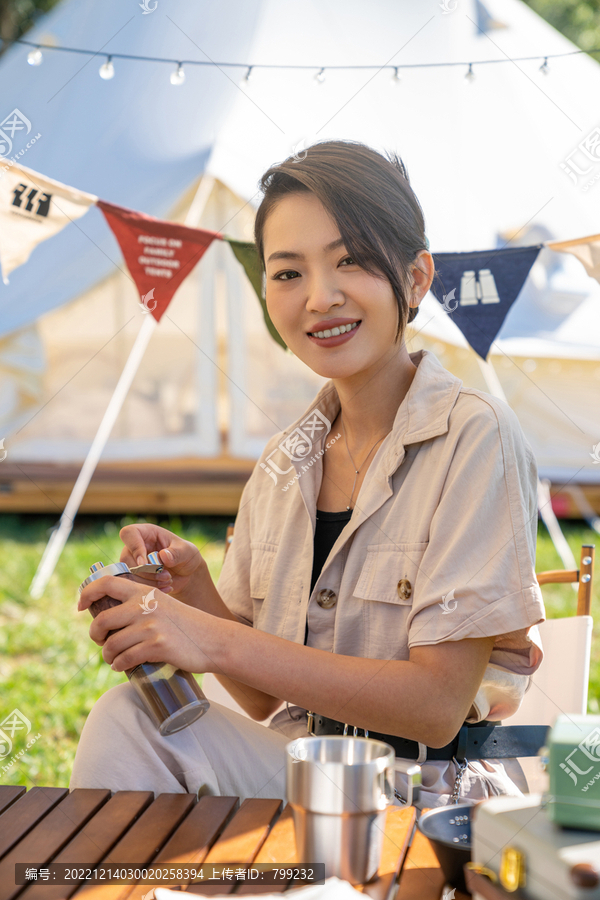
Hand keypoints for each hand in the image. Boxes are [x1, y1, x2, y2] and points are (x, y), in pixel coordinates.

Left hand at [78, 573, 219, 674]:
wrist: (214, 639)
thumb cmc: (188, 625)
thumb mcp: (164, 604)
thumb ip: (142, 606)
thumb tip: (113, 620)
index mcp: (145, 592)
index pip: (107, 583)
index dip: (87, 593)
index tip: (81, 606)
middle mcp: (145, 606)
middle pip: (102, 620)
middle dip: (96, 636)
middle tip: (101, 642)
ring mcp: (151, 626)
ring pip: (111, 644)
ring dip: (107, 656)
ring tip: (113, 659)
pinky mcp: (157, 646)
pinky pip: (125, 659)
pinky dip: (119, 665)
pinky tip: (122, 666)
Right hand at [119, 523, 204, 604]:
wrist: (186, 572)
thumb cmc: (185, 555)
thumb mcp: (187, 551)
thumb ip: (177, 553)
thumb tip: (163, 556)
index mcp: (146, 533)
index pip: (129, 533)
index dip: (134, 548)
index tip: (144, 563)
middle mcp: (135, 546)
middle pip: (126, 559)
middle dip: (147, 572)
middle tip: (167, 575)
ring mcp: (132, 562)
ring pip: (129, 575)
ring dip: (149, 582)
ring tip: (168, 580)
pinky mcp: (134, 577)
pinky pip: (134, 586)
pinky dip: (150, 589)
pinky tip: (166, 588)